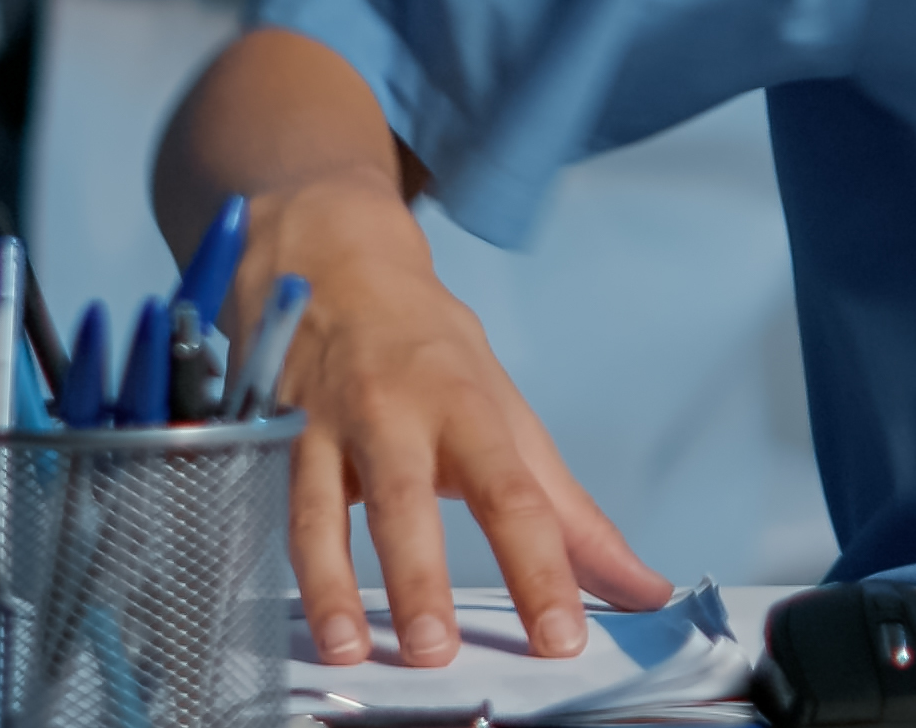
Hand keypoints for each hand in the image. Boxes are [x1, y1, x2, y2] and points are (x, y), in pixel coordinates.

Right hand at [243, 174, 674, 663]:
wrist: (335, 263)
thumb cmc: (433, 353)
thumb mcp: (509, 416)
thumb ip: (570, 515)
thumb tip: (644, 589)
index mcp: (470, 408)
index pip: (514, 497)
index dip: (540, 570)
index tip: (561, 640)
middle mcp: (396, 413)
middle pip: (408, 502)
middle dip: (421, 578)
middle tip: (437, 652)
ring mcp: (325, 426)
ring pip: (322, 512)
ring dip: (333, 587)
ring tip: (348, 650)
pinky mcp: (271, 439)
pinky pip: (274, 509)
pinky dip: (288, 568)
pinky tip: (301, 620)